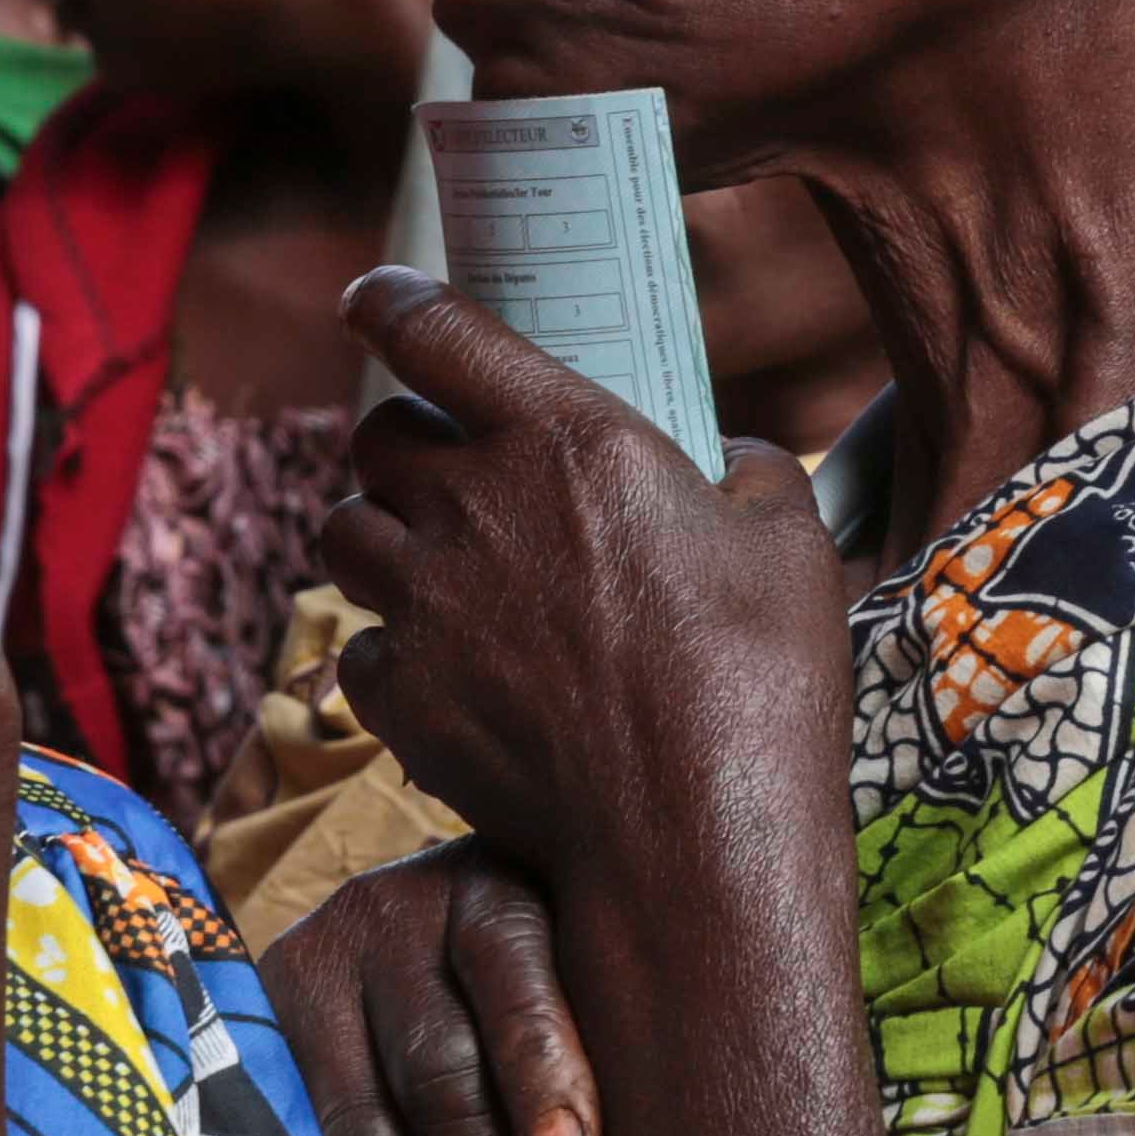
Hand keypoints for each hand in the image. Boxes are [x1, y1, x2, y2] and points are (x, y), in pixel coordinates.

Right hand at [261, 841, 600, 1135]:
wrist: (423, 937)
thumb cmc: (552, 991)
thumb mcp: (586, 995)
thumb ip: (611, 1081)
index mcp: (499, 889)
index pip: (512, 968)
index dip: (540, 1067)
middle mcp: (398, 911)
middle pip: (439, 1068)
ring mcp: (318, 971)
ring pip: (366, 1125)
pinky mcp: (262, 1037)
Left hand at [312, 269, 855, 895]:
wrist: (693, 837)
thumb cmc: (757, 681)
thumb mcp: (790, 538)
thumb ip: (750, 469)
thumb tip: (728, 458)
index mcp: (562, 436)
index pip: (428, 328)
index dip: (387, 301)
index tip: (373, 299)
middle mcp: (471, 505)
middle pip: (374, 436)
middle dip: (402, 442)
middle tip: (448, 470)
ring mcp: (423, 603)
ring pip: (344, 533)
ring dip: (380, 536)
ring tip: (434, 565)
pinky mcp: (398, 696)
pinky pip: (359, 645)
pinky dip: (390, 648)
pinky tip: (447, 669)